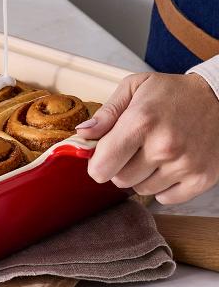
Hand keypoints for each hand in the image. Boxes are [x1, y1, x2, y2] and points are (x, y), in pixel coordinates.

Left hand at [76, 72, 218, 203]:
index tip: (97, 159)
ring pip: (141, 190)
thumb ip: (106, 113)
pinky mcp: (202, 179)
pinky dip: (161, 187)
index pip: (103, 163)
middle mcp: (163, 147)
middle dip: (117, 167)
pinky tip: (165, 166)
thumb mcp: (134, 88)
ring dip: (140, 176)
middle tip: (128, 150)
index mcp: (141, 121)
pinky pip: (166, 199)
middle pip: (120, 180)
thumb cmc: (173, 92)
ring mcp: (184, 166)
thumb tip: (83, 133)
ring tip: (150, 154)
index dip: (95, 164)